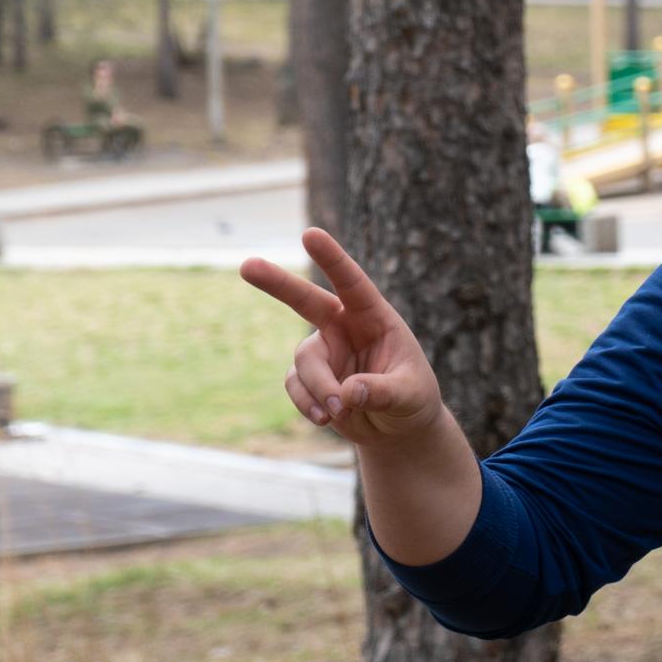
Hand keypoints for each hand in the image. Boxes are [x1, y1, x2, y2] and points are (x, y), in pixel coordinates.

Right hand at [241, 227, 446, 445]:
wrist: (399, 428)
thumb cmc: (414, 400)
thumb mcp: (409, 395)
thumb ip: (381, 391)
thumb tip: (346, 393)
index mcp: (375, 317)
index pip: (352, 283)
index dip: (332, 259)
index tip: (310, 233)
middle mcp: (344, 327)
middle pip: (305, 301)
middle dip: (277, 284)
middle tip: (247, 266)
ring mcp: (324, 352)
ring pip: (305, 361)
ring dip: (318, 388)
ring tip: (341, 411)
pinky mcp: (310, 379)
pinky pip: (296, 386)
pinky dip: (307, 403)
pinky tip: (325, 418)